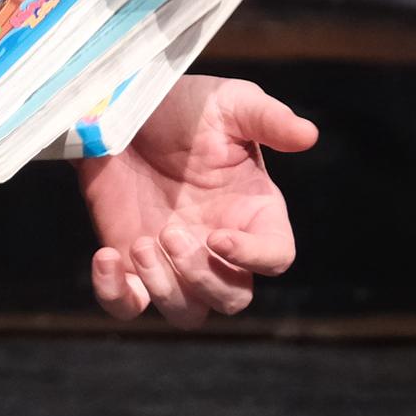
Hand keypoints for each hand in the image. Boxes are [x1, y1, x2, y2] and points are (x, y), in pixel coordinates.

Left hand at [74, 75, 316, 325]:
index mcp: (253, 212)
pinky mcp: (131, 266)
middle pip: (232, 298)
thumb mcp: (229, 102)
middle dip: (203, 277)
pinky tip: (105, 257)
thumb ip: (268, 118)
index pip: (276, 257)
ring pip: (187, 313)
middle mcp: (219, 246)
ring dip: (165, 289)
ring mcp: (175, 261)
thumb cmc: (184, 106)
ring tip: (140, 243)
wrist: (120, 108)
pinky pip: (128, 306)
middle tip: (170, 233)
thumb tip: (310, 135)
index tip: (218, 236)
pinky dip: (115, 295)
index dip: (253, 258)